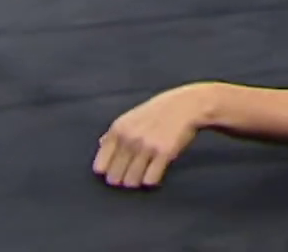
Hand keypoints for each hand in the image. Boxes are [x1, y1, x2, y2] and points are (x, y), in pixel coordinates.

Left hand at [94, 84, 215, 189]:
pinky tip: (156, 172)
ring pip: (131, 181)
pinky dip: (152, 180)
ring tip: (144, 173)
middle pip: (114, 178)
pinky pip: (150, 180)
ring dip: (137, 181)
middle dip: (122, 179)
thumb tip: (100, 143)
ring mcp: (146, 147)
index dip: (108, 172)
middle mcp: (129, 139)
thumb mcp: (132, 116)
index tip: (116, 170)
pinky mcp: (164, 153)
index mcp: (118, 129)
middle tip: (131, 174)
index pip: (100, 166)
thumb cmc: (159, 110)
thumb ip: (115, 132)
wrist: (187, 105)